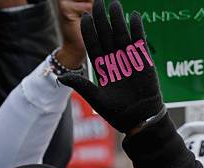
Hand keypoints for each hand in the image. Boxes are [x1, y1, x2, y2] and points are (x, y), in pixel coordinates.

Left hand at [58, 0, 163, 133]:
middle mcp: (114, 60)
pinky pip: (140, 42)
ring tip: (115, 4)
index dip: (89, 30)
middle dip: (102, 18)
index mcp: (102, 67)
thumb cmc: (119, 113)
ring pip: (122, 34)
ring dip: (118, 19)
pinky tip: (134, 16)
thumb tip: (60, 77)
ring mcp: (129, 59)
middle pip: (106, 34)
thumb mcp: (96, 99)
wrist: (141, 119)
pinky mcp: (144, 61)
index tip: (85, 17)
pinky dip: (138, 29)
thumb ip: (81, 85)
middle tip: (98, 2)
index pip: (93, 43)